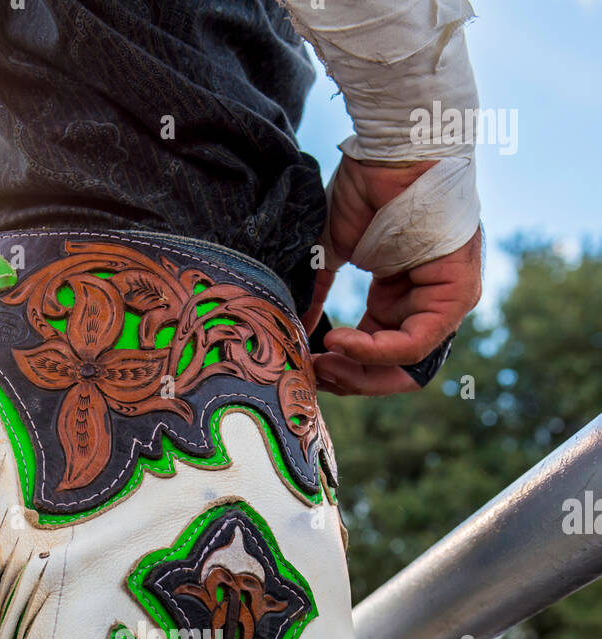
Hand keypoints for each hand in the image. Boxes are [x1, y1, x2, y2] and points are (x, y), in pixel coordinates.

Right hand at [304, 155, 481, 396]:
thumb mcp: (336, 248)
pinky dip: (375, 351)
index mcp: (404, 295)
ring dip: (360, 372)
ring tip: (324, 362)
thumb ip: (320, 291)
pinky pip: (415, 343)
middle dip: (352, 380)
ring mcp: (447, 301)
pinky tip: (340, 341)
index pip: (379, 353)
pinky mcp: (458, 293)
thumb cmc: (371, 184)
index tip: (309, 362)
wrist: (395, 145)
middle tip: (315, 374)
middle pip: (395, 369)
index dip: (344, 367)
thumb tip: (295, 327)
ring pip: (408, 365)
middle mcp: (428, 302)